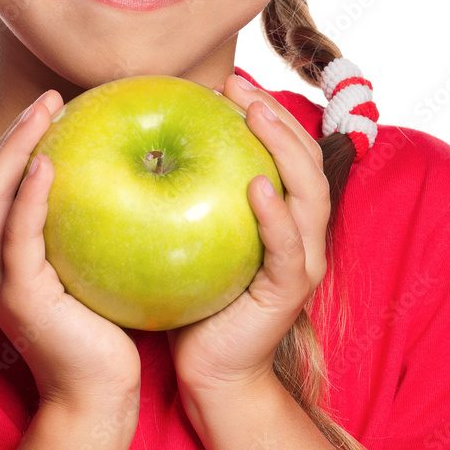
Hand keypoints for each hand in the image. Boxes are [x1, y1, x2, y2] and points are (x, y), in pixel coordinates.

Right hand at [0, 90, 141, 412]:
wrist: (99, 397)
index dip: (20, 142)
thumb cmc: (107, 332)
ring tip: (44, 111)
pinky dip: (29, 196)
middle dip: (14, 133)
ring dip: (16, 149)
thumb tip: (137, 175)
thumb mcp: (96, 268)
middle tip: (48, 96)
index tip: (52, 106)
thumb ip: (93, 229)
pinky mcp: (19, 295)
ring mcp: (0, 280)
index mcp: (7, 256)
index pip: (2, 185)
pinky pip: (19, 234)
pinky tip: (49, 165)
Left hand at [167, 72, 330, 395]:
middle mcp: (302, 231)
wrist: (210, 368)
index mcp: (282, 214)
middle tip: (239, 85)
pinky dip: (276, 215)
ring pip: (310, 193)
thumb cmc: (192, 296)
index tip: (228, 81)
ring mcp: (302, 261)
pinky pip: (288, 246)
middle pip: (307, 159)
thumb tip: (139, 143)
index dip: (265, 111)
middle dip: (278, 116)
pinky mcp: (290, 291)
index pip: (286, 150)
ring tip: (255, 116)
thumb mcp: (188, 234)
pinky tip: (255, 186)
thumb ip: (181, 194)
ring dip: (284, 149)